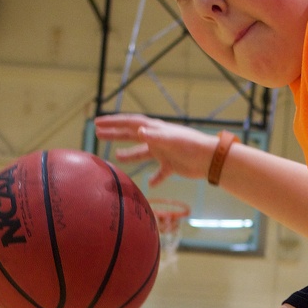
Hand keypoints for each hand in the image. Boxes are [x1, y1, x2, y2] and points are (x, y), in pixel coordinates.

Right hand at [93, 113, 215, 186]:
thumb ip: (155, 137)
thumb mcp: (171, 141)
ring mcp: (164, 152)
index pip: (130, 123)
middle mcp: (157, 139)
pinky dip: (154, 178)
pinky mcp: (172, 165)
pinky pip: (160, 172)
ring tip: (116, 157)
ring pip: (142, 153)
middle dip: (115, 134)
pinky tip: (149, 184)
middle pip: (131, 135)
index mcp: (155, 130)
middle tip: (97, 133)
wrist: (210, 159)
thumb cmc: (192, 146)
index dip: (113, 123)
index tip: (98, 123)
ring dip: (129, 154)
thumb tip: (138, 131)